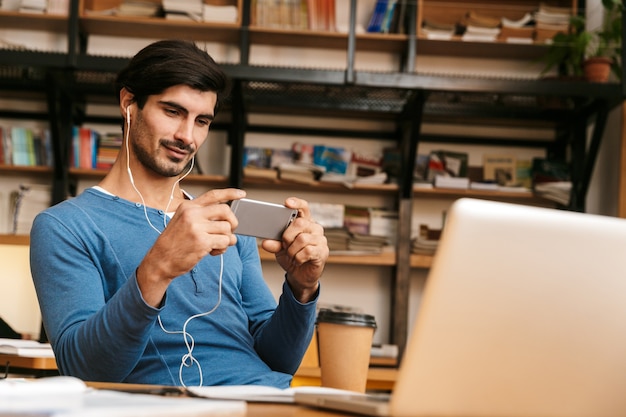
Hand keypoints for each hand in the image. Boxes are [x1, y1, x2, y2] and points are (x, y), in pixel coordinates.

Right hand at [136, 188, 245, 306]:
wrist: (160, 261)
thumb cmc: (173, 243)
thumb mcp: (181, 221)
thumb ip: (200, 216)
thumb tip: (225, 217)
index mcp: (188, 207)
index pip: (213, 195)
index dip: (230, 193)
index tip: (242, 194)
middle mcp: (192, 214)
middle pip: (225, 211)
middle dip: (232, 222)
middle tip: (230, 232)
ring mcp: (197, 227)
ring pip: (227, 228)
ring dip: (226, 239)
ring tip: (215, 245)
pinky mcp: (202, 241)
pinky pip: (225, 241)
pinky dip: (222, 248)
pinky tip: (213, 251)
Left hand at [262, 197, 328, 302]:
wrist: (300, 275)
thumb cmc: (292, 257)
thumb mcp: (279, 249)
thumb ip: (274, 243)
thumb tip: (266, 242)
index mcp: (305, 222)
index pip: (303, 207)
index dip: (296, 203)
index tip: (287, 203)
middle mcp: (315, 228)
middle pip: (299, 223)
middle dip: (287, 236)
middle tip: (285, 245)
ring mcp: (321, 239)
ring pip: (302, 239)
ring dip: (292, 250)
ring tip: (292, 255)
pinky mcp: (323, 251)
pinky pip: (307, 251)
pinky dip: (298, 258)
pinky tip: (298, 261)